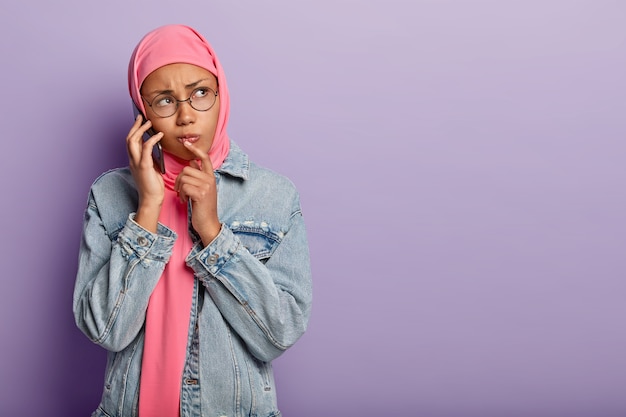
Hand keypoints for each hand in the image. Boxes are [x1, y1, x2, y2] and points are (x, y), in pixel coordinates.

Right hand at [126, 114, 164, 231]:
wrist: (151, 199)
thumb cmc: (153, 185)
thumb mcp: (151, 168)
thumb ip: (151, 157)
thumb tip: (155, 147)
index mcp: (134, 160)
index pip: (131, 142)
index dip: (134, 130)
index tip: (140, 121)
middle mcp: (132, 160)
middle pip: (129, 138)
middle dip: (135, 126)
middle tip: (142, 117)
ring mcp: (137, 163)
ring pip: (133, 141)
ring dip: (141, 130)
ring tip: (149, 123)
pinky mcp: (144, 166)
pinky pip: (146, 149)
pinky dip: (152, 139)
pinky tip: (159, 135)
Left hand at [175, 141, 220, 245]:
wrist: (208, 223)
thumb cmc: (203, 207)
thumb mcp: (202, 188)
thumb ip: (198, 175)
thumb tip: (192, 162)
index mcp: (211, 176)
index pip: (204, 157)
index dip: (195, 149)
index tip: (186, 143)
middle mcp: (210, 179)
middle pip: (187, 169)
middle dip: (179, 179)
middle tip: (180, 190)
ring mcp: (206, 186)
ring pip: (184, 178)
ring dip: (180, 188)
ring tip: (183, 196)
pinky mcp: (201, 194)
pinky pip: (184, 186)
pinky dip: (181, 194)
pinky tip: (185, 200)